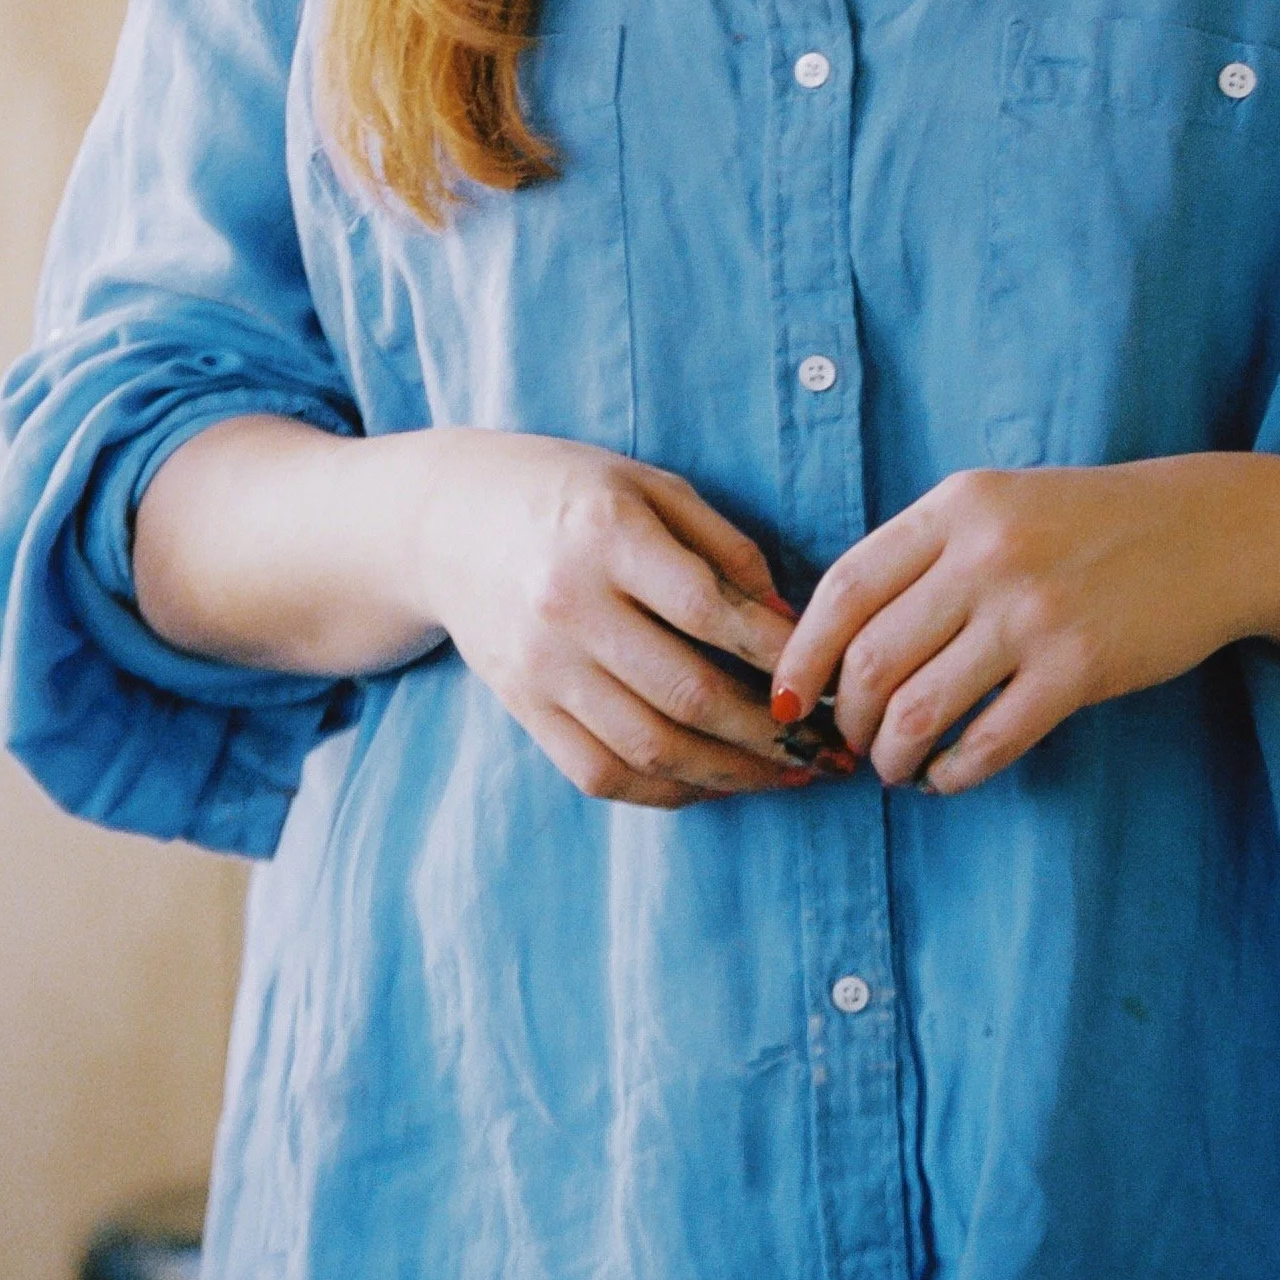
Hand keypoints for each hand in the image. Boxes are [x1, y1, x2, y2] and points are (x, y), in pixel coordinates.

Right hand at [420, 433, 829, 808]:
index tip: (830, 676)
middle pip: (685, 691)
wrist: (449, 522)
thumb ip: (724, 547)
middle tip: (825, 746)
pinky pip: (600, 772)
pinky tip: (714, 783)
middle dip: (770, 731)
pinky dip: (665, 791)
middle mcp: (568, 605)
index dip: (776, 652)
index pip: (707, 609)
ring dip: (730, 774)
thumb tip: (790, 620)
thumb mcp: (650, 487)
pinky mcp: (522, 708)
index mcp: (606, 534)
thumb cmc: (570, 493)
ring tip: (786, 776)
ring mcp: (540, 666)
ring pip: (648, 747)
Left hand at [770, 460, 1247, 794]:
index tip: (787, 698)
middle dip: (843, 719)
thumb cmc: (1088, 524)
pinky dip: (951, 774)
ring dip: (889, 756)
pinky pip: (986, 743)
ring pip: (917, 709)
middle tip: (848, 743)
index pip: (844, 587)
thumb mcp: (999, 504)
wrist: (1208, 533)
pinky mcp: (1079, 669)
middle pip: (869, 659)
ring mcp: (1033, 612)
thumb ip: (924, 554)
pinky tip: (946, 777)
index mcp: (958, 504)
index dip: (801, 654)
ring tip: (893, 767)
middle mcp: (987, 553)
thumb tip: (836, 641)